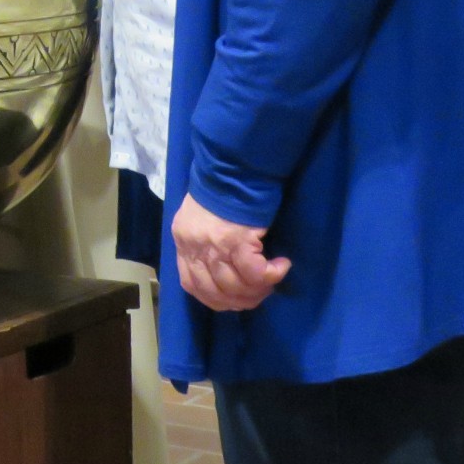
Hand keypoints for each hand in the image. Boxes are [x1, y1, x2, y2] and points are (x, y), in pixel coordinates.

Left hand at [171, 193, 290, 311]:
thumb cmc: (221, 186)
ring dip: (258, 290)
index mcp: (182, 239)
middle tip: (260, 292)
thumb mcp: (200, 216)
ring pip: (235, 287)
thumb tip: (223, 267)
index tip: (234, 299)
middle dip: (240, 300)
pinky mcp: (236, 241)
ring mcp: (214, 245)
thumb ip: (204, 241)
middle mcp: (194, 246)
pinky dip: (271, 275)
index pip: (190, 284)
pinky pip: (255, 274)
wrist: (234, 164)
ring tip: (272, 280)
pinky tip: (281, 266)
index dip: (214, 298)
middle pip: (214, 292)